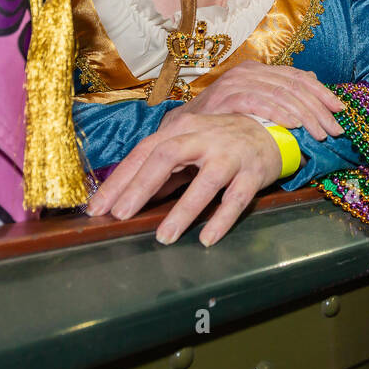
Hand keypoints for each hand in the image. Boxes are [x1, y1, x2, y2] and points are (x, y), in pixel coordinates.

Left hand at [87, 112, 281, 246]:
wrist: (270, 131)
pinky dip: (222, 219)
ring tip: (164, 237)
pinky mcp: (253, 173)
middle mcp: (205, 137)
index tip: (98, 207)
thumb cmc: (222, 142)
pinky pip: (236, 198)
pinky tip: (207, 239)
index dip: (120, 179)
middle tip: (120, 215)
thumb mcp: (189, 148)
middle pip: (167, 156)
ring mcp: (231, 155)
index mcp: (183, 129)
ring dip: (183, 210)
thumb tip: (130, 197)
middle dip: (141, 186)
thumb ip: (162, 171)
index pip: (144, 151)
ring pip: (205, 181)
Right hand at [161, 62, 345, 140]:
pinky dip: (279, 113)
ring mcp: (237, 82)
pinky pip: (259, 103)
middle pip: (294, 87)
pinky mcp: (226, 97)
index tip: (340, 110)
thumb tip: (312, 77)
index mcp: (260, 69)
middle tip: (334, 130)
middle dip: (319, 109)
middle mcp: (250, 71)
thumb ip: (282, 90)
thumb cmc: (226, 117)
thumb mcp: (257, 101)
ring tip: (319, 133)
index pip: (299, 77)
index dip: (323, 93)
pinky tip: (294, 126)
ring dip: (304, 116)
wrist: (188, 127)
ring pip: (281, 95)